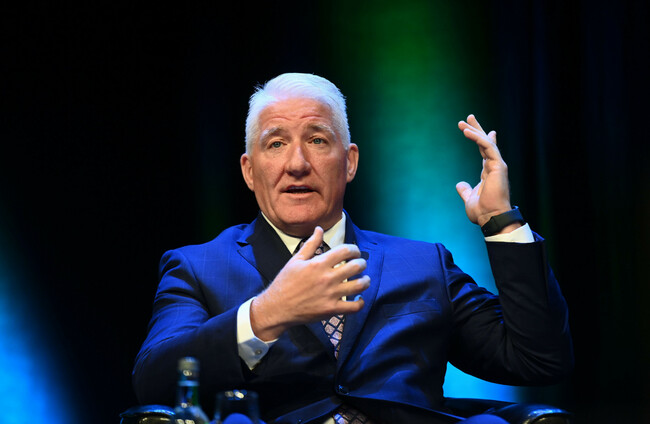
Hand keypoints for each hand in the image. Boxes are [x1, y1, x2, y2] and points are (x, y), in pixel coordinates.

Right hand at [250, 226, 369, 340]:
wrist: (277, 307)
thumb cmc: (285, 282)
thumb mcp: (296, 260)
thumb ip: (310, 244)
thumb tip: (319, 229)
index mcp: (318, 264)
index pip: (345, 251)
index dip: (354, 249)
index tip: (355, 252)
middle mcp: (327, 278)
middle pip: (356, 267)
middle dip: (362, 263)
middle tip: (361, 264)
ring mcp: (330, 295)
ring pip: (358, 285)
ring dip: (365, 281)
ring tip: (364, 279)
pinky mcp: (331, 309)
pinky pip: (353, 307)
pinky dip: (360, 303)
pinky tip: (359, 299)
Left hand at [456, 115, 513, 226]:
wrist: (491, 218)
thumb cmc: (483, 211)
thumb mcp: (469, 198)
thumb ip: (465, 190)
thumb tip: (459, 184)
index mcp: (489, 172)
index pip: (484, 152)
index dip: (480, 139)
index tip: (473, 130)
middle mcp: (494, 167)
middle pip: (486, 143)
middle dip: (477, 129)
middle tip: (469, 117)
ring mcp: (498, 166)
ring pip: (486, 143)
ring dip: (474, 131)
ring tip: (462, 122)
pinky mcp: (498, 166)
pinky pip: (487, 147)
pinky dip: (478, 138)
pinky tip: (466, 131)